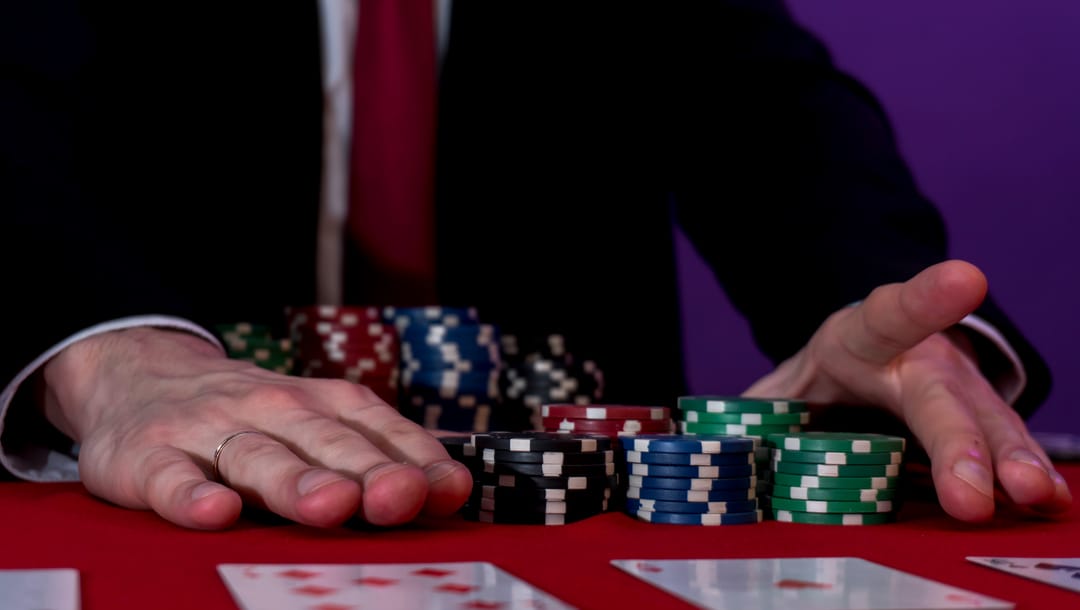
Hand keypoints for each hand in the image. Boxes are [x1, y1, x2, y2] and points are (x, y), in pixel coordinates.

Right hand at [40, 327, 472, 529]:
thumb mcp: (319, 425)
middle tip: (398, 496)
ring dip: (297, 481)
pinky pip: (173, 477)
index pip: (381, 430)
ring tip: (330, 504)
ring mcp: (212, 431)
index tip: (449, 490)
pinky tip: (216, 511)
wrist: (144, 374)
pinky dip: (192, 494)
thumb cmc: (254, 417)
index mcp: (323, 406)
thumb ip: (381, 458)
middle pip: (327, 444)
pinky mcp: (151, 456)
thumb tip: (452, 491)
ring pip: (260, 458)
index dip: (418, 460)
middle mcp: (275, 412)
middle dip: (367, 471)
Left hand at [745, 260, 1071, 521]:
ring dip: (1012, 460)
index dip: (928, 297)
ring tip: (1034, 495)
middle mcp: (921, 358)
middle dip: (967, 441)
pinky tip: (1046, 497)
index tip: (968, 278)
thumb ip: (753, 412)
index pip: (893, 312)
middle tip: (989, 485)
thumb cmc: (828, 373)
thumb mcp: (786, 383)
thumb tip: (701, 445)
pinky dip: (1027, 470)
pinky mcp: (980, 420)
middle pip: (945, 394)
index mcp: (865, 337)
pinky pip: (1007, 444)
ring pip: (989, 420)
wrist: (876, 352)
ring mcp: (958, 388)